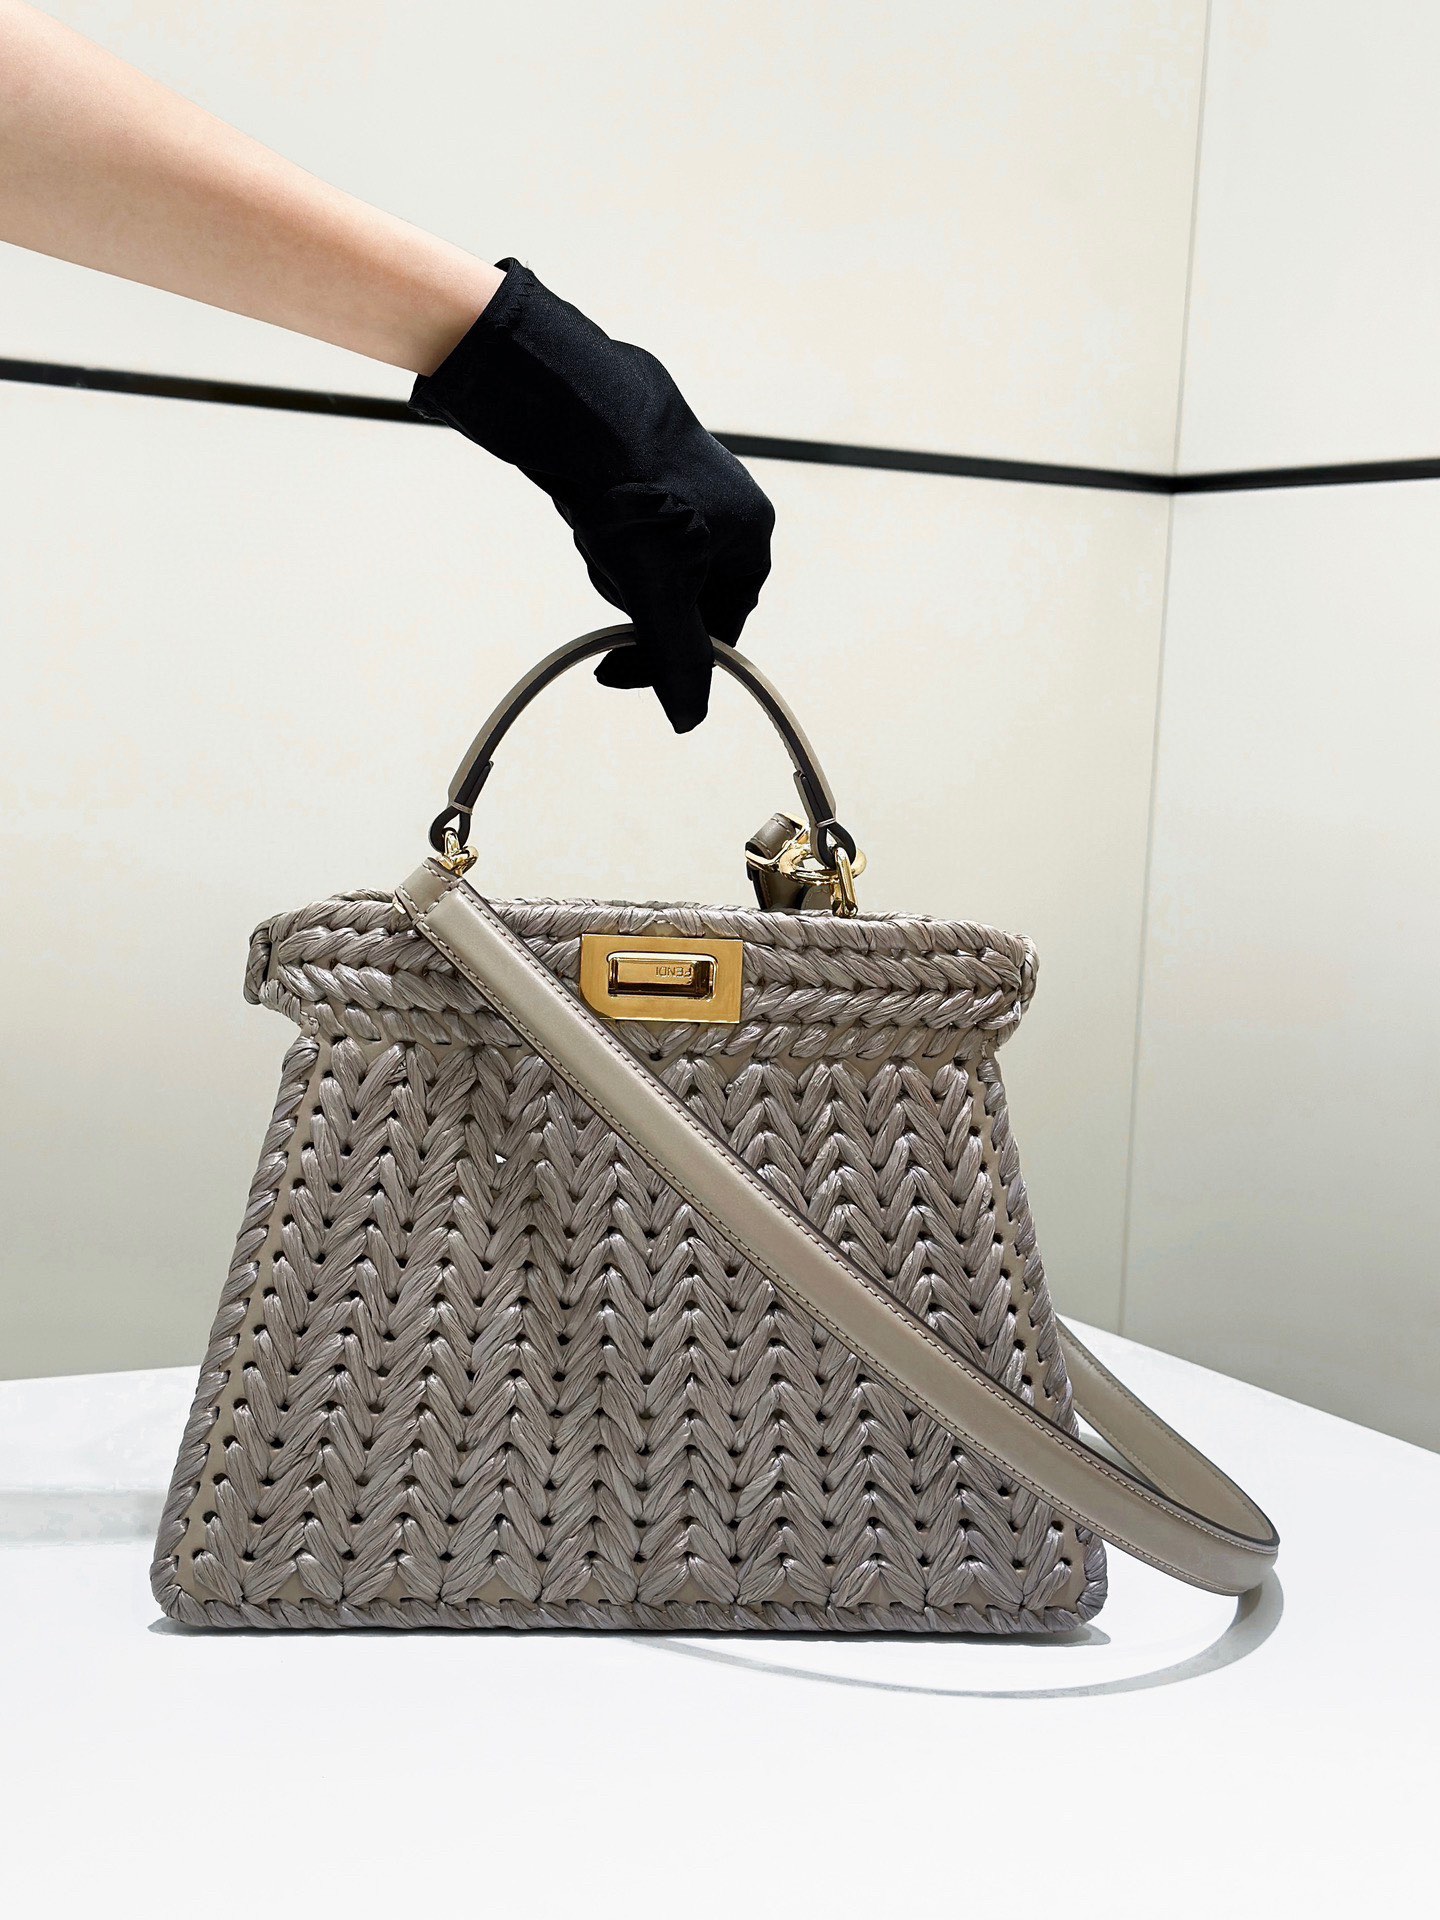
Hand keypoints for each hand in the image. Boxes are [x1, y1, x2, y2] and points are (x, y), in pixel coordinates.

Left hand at [409, 258, 774, 730]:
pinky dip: (605, 533)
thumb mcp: (658, 592)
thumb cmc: (631, 492)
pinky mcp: (648, 470)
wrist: (579, 405)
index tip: (615, 668)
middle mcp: (730, 508)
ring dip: (616, 565)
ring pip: (650, 566)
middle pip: (682, 598)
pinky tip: (588, 509)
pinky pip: (630, 530)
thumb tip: (688, 719)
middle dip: (637, 597)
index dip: (671, 657)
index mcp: (753, 535)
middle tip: (611, 567)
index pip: (721, 628)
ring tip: (598, 529)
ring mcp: (690, 487)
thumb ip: (676, 658)